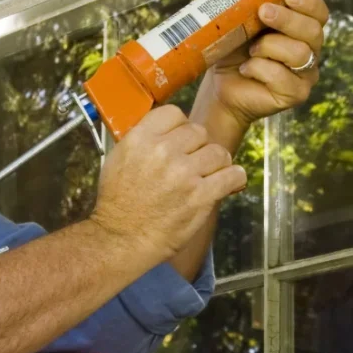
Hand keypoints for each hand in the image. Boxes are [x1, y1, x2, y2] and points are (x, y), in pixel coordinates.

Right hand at [91, 105, 246, 264]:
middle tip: (195, 162)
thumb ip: (143, 140)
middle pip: (199, 132)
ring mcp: (184, 173)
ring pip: (218, 152)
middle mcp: (163, 151)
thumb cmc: (118, 203)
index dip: (181, 127)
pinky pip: (232, 175)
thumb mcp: (118, 158)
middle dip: (199, 147)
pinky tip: (227, 182)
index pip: (174, 114)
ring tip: (210, 174)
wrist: (121, 238)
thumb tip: (167, 131)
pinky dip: (233, 178)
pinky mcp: (201, 196)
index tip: (182, 140)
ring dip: (217, 163)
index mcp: (141, 139)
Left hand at [201, 0, 328, 133]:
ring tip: (251, 49)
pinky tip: (246, 69)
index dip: (309, 2)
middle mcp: (309, 50)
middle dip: (288, 19)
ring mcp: (305, 75)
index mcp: (300, 27)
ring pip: (300, 53)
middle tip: (263, 12)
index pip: (319, 12)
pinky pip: (284, 78)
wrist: (219, 88)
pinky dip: (260, 70)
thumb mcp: (232, 18)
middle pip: (314, 31)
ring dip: (270, 47)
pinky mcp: (294, 95)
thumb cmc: (232, 52)